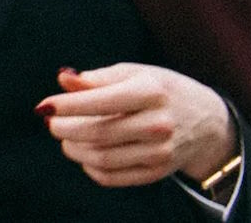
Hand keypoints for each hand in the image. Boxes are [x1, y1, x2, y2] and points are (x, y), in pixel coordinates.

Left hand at [34, 62, 237, 187]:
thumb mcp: (134, 73)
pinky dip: (90, 167)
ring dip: (74, 149)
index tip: (45, 106)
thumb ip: (97, 78)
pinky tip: (84, 153)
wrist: (205, 121)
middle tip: (51, 123)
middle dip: (66, 129)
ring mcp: (160, 152)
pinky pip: (113, 176)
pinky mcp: (157, 172)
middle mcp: (158, 124)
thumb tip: (63, 78)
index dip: (67, 106)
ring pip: (102, 158)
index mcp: (151, 91)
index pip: (101, 101)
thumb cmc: (161, 89)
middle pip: (98, 133)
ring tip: (65, 138)